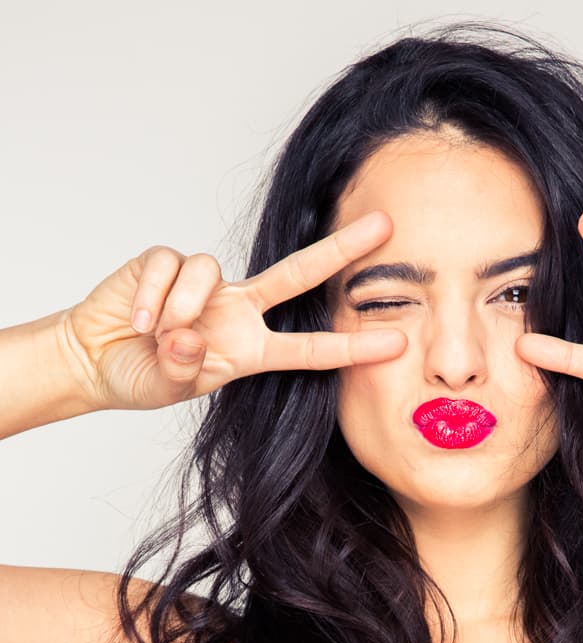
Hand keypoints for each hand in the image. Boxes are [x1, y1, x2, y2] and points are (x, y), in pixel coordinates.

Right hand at [57, 210, 406, 412]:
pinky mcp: (165, 263)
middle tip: (386, 225)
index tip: (397, 343)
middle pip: (297, 273)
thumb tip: (188, 334)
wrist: (94, 360)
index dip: (352, 347)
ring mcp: (204, 284)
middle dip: (342, 248)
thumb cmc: (142, 376)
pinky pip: (169, 266)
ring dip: (179, 307)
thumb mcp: (170, 387)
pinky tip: (135, 319)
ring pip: (210, 272)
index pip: (310, 348)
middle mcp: (237, 310)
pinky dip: (152, 296)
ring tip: (153, 334)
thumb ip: (183, 368)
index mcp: (251, 349)